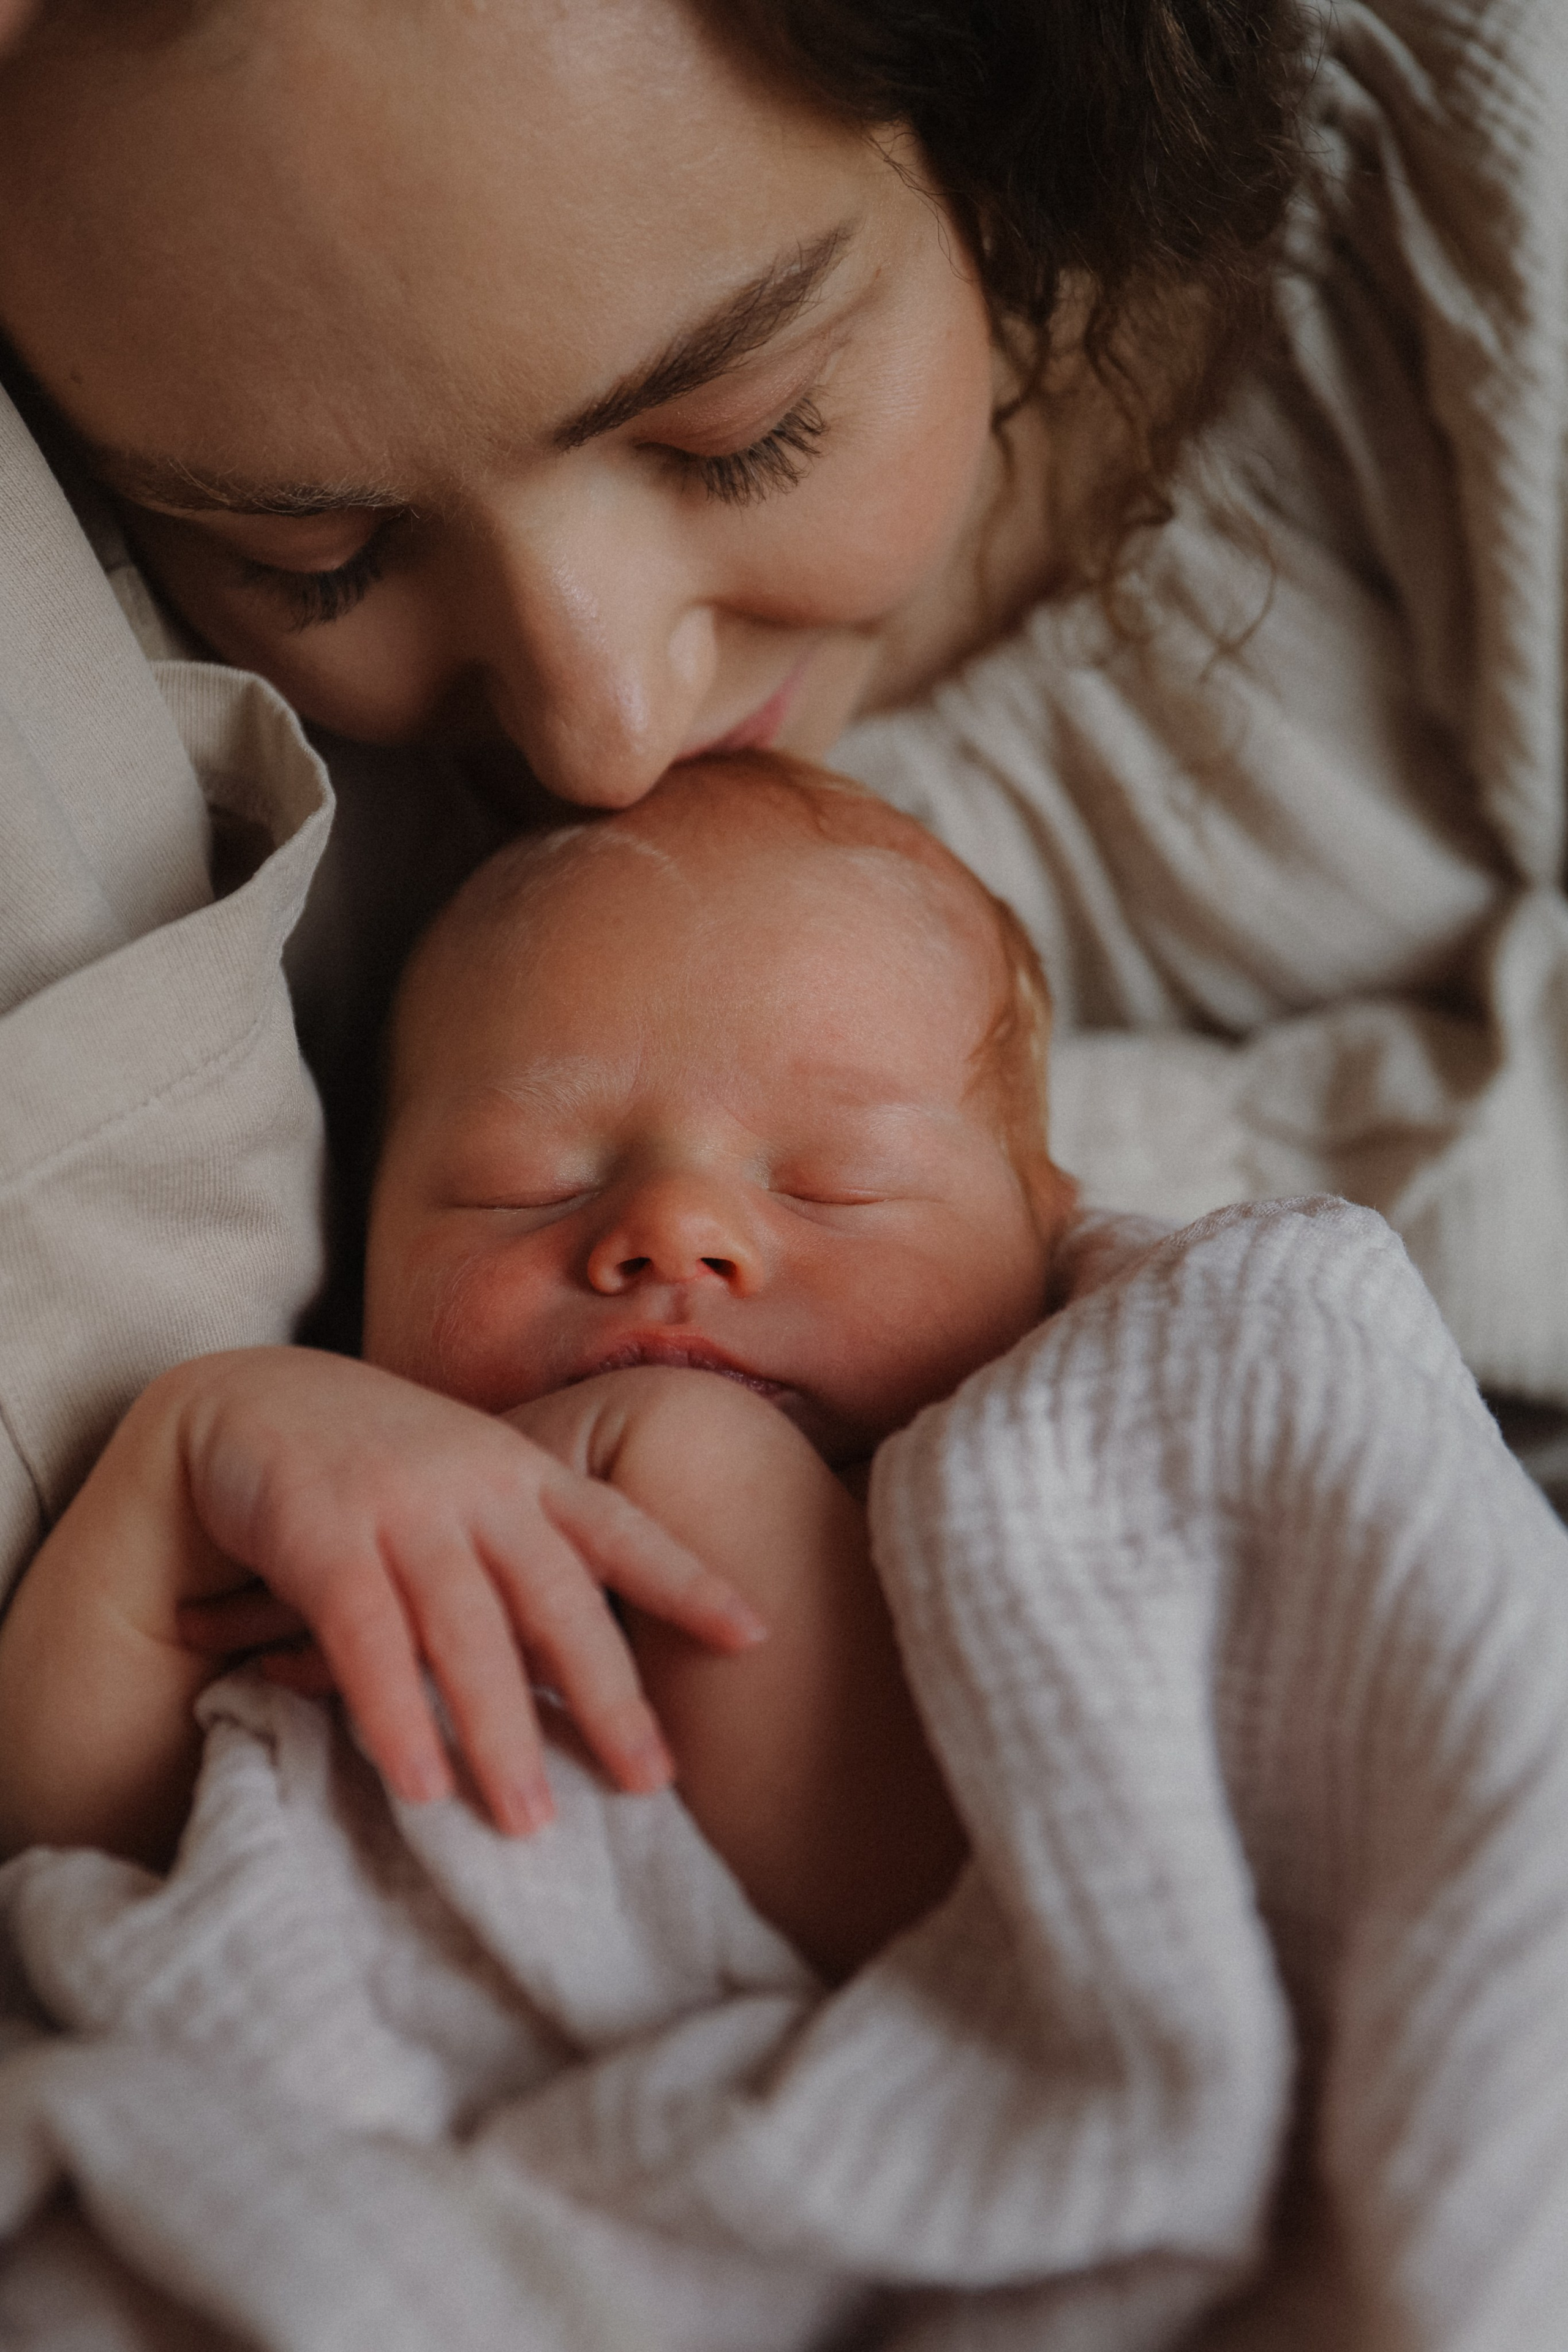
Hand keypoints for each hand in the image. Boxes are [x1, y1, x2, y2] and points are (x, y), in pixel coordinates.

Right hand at [163, 1349, 764, 1831]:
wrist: (251, 1398)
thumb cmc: (380, 1464)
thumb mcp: (471, 1486)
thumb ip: (524, 1557)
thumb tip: (589, 1675)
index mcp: (523, 1473)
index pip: (620, 1530)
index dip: (687, 1580)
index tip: (755, 1637)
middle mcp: (476, 1484)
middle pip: (558, 1597)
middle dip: (610, 1693)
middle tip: (652, 1783)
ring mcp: (401, 1503)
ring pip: (466, 1628)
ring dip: (500, 1730)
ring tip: (530, 1822)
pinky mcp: (321, 1531)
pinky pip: (366, 1635)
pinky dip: (395, 1711)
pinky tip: (419, 1783)